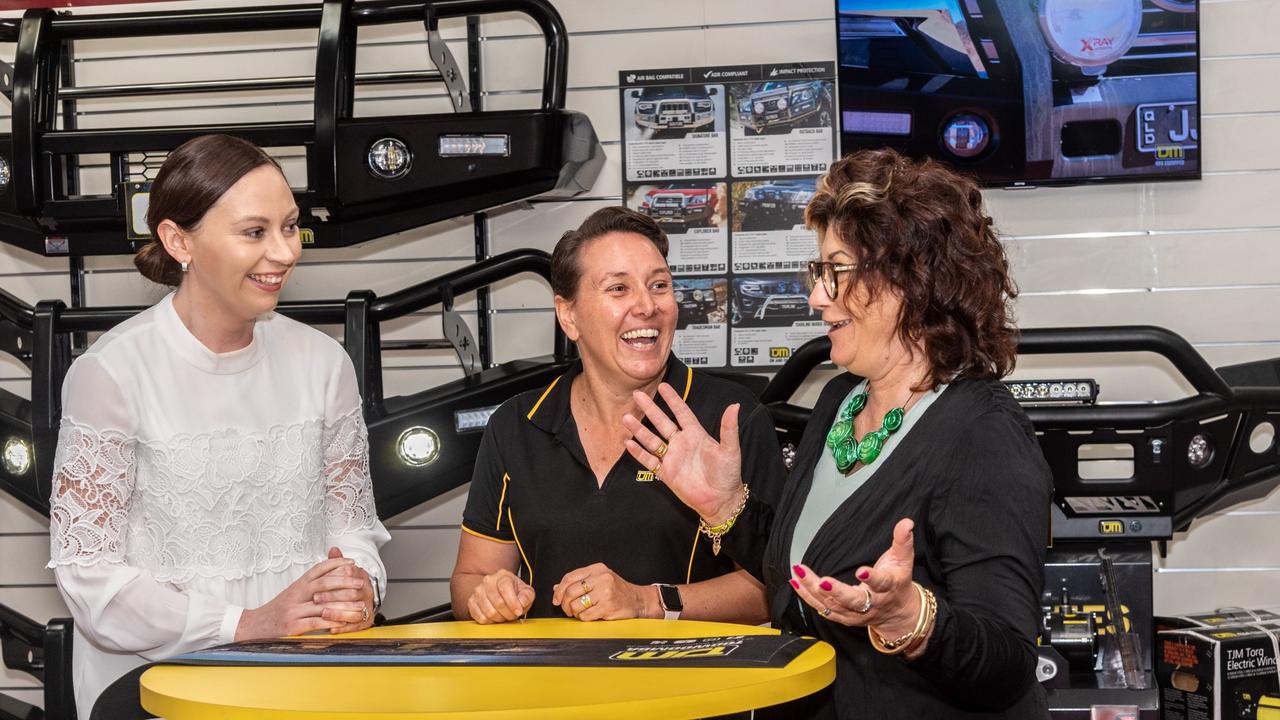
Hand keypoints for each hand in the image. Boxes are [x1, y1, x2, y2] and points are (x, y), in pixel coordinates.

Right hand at [235, 555, 365, 640]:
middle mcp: (295, 595)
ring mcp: (293, 610)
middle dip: (345, 581)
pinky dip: (331, 622)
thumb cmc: (275, 612)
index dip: (335, 563)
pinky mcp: (291, 626)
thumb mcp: (291, 595)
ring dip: (344, 605)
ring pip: (323, 604)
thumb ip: (308, 587)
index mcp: (296, 586)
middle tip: (361, 582)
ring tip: (360, 605)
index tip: (352, 561)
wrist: (251, 627)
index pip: (317, 569)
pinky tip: (343, 623)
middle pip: (323, 584)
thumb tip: (328, 578)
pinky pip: (315, 622)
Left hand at [314, 547, 375, 633]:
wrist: (363, 602)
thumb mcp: (343, 573)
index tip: (320, 582)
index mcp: (362, 577)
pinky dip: (343, 627)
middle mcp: (367, 591)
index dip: (335, 577)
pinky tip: (331, 628)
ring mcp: (368, 606)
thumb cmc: (348, 587)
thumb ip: (336, 563)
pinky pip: (356, 625)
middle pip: (352, 592)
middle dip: (332, 596)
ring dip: (337, 612)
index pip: (350, 574)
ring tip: (322, 613)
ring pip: (354, 610)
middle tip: (316, 599)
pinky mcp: (367, 620)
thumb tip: (333, 549)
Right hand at [467, 568, 534, 623]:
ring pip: (489, 612)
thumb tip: (521, 603)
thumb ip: (527, 596)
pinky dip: (489, 621)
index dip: (513, 603)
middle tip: (512, 615)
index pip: (505, 589)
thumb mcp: (526, 592)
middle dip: (508, 613)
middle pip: (498, 602)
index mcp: (503, 576)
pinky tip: (494, 617)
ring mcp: (478, 591)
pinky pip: (479, 617)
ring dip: (499, 618)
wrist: (502, 593)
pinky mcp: (471, 602)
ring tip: (504, 616)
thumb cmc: (514, 592)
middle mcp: (488, 581)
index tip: (518, 611)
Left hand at [552, 563, 655, 621]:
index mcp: (597, 569)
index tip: (556, 599)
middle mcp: (601, 578)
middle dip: (565, 604)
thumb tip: (557, 589)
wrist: (637, 600)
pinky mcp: (608, 606)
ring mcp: (605, 592)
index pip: (570, 577)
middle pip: (571, 592)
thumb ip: (579, 582)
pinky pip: (586, 615)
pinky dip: (584, 618)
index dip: (559, 590)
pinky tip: (590, 615)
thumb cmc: (617, 590)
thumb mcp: (599, 580)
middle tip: (568, 609)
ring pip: (576, 605)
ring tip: (580, 612)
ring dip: (574, 613)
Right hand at [623, 383, 743, 522]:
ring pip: (652, 440)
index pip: (682, 412)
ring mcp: (672, 458)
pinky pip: (649, 460)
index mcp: (696, 435)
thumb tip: (735, 406)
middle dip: (650, 409)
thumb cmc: (728, 475)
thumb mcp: (730, 450)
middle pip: (662, 422)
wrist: (721, 500)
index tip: (663, 387)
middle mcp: (681, 444)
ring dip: (640, 429)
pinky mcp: (666, 473)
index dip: (673, 400)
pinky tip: (629, 443)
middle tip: (638, 395)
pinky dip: (639, 453)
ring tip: (627, 417)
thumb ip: (729, 428)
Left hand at [790, 518, 921, 637]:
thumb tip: (907, 521)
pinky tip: (795, 582)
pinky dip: (808, 597)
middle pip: (854, 600)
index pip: (881, 583)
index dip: (872, 578)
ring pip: (834, 605)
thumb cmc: (898, 581)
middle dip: (836, 591)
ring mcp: (857, 613)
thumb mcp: (904, 560)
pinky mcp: (844, 617)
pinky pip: (823, 609)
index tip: (860, 570)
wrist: (898, 613)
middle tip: (821, 580)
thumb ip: (903, 540)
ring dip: (814, 590)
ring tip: (800, 572)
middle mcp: (872, 603)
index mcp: (888, 588)